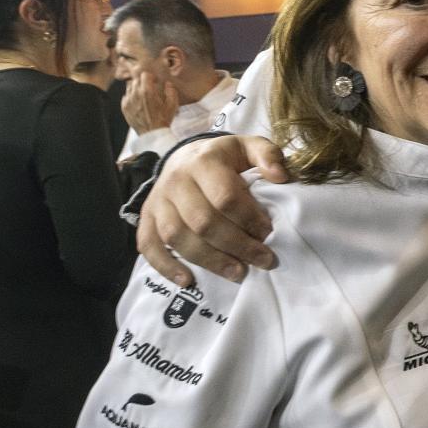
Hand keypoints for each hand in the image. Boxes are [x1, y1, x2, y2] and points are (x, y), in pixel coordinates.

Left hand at [121, 71, 179, 133]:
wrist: (152, 134)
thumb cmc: (163, 119)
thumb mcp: (172, 105)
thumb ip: (171, 91)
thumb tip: (167, 84)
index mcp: (148, 91)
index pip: (144, 75)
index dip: (151, 77)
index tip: (154, 82)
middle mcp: (136, 94)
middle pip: (136, 80)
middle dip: (143, 82)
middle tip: (149, 89)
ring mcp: (128, 100)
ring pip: (129, 87)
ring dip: (136, 89)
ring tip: (143, 96)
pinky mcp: (124, 107)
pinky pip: (125, 96)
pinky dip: (131, 97)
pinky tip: (138, 103)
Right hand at [136, 135, 290, 286]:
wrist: (186, 156)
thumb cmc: (225, 158)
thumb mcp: (248, 147)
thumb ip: (267, 155)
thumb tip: (280, 176)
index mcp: (204, 162)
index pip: (226, 197)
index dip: (249, 219)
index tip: (269, 233)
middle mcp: (176, 180)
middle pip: (203, 221)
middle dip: (237, 245)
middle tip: (262, 260)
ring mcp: (158, 201)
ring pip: (178, 237)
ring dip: (209, 260)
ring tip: (237, 273)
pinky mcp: (147, 218)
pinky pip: (149, 244)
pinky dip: (165, 265)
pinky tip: (187, 280)